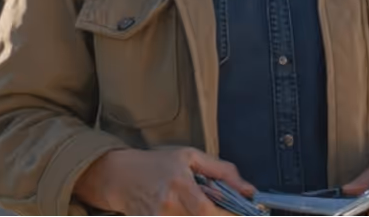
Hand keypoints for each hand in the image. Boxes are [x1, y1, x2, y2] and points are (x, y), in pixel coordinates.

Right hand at [73, 146, 253, 215]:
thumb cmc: (157, 164)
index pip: (208, 212)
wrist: (119, 177)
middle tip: (228, 213)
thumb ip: (222, 172)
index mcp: (180, 185)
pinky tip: (188, 212)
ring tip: (204, 209)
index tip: (246, 215)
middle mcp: (167, 207)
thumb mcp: (190, 157)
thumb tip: (249, 190)